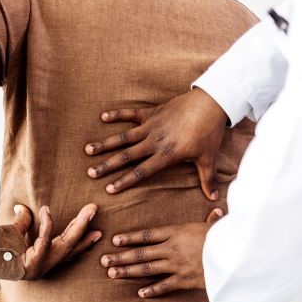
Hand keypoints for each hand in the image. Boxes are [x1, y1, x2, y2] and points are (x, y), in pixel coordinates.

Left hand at [12, 203, 102, 279]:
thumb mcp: (14, 234)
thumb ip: (22, 222)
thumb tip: (21, 207)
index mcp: (43, 261)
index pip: (67, 250)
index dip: (83, 242)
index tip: (97, 232)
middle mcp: (45, 266)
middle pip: (71, 246)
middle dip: (85, 228)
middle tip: (96, 211)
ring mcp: (40, 266)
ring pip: (65, 243)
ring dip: (78, 226)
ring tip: (89, 210)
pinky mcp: (33, 264)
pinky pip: (43, 241)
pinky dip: (46, 225)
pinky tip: (47, 211)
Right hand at [84, 88, 227, 199]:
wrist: (212, 103)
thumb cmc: (209, 133)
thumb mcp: (208, 158)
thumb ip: (207, 178)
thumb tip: (213, 198)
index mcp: (166, 155)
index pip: (142, 172)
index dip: (125, 181)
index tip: (110, 189)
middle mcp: (154, 141)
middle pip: (126, 156)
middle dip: (107, 165)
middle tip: (91, 173)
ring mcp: (151, 126)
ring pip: (124, 137)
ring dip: (105, 144)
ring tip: (88, 150)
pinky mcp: (152, 112)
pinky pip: (131, 113)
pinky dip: (117, 114)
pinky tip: (103, 117)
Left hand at [99, 208, 223, 297]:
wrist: (237, 256)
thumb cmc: (228, 237)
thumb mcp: (218, 225)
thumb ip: (212, 220)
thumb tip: (217, 210)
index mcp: (177, 232)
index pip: (147, 235)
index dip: (130, 238)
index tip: (116, 240)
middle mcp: (172, 249)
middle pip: (141, 253)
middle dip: (121, 256)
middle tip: (103, 259)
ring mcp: (177, 265)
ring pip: (146, 269)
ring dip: (128, 271)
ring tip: (111, 273)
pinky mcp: (185, 280)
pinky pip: (165, 286)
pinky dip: (153, 290)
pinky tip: (140, 293)